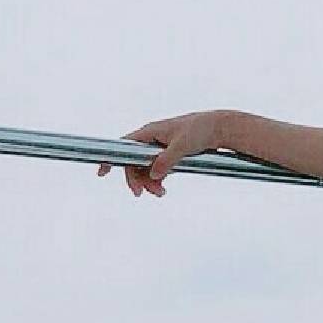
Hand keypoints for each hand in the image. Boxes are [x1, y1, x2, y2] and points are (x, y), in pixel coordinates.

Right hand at [96, 110, 226, 196]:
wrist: (220, 128)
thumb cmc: (201, 130)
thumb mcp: (183, 145)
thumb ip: (167, 160)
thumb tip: (153, 174)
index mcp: (150, 132)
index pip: (124, 145)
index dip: (111, 159)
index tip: (102, 172)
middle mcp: (152, 139)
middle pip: (134, 162)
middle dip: (136, 179)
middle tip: (142, 194)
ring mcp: (160, 147)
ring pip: (146, 168)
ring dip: (149, 182)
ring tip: (161, 193)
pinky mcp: (170, 155)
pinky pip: (157, 170)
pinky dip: (158, 180)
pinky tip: (163, 189)